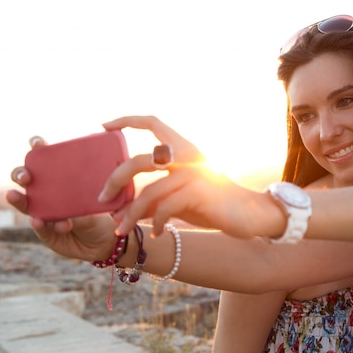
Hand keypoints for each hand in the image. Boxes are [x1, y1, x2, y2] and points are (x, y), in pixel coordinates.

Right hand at [6, 136, 117, 261]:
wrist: (106, 240)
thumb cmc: (103, 212)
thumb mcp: (100, 199)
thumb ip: (87, 196)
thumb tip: (79, 189)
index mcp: (61, 178)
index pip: (45, 158)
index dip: (38, 148)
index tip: (38, 143)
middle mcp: (48, 193)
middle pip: (26, 179)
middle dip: (21, 174)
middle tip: (26, 176)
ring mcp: (44, 212)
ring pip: (26, 204)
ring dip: (19, 199)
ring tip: (13, 195)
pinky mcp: (46, 232)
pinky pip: (39, 227)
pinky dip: (39, 224)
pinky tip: (38, 221)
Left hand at [99, 116, 263, 237]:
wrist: (250, 214)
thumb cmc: (212, 204)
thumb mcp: (183, 193)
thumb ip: (158, 191)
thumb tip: (121, 206)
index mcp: (185, 148)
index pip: (154, 122)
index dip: (127, 120)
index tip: (105, 126)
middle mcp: (188, 156)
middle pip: (138, 161)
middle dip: (115, 180)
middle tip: (103, 199)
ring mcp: (193, 173)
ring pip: (148, 193)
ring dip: (130, 215)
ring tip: (120, 229)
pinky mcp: (198, 193)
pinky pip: (164, 209)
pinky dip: (156, 223)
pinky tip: (156, 233)